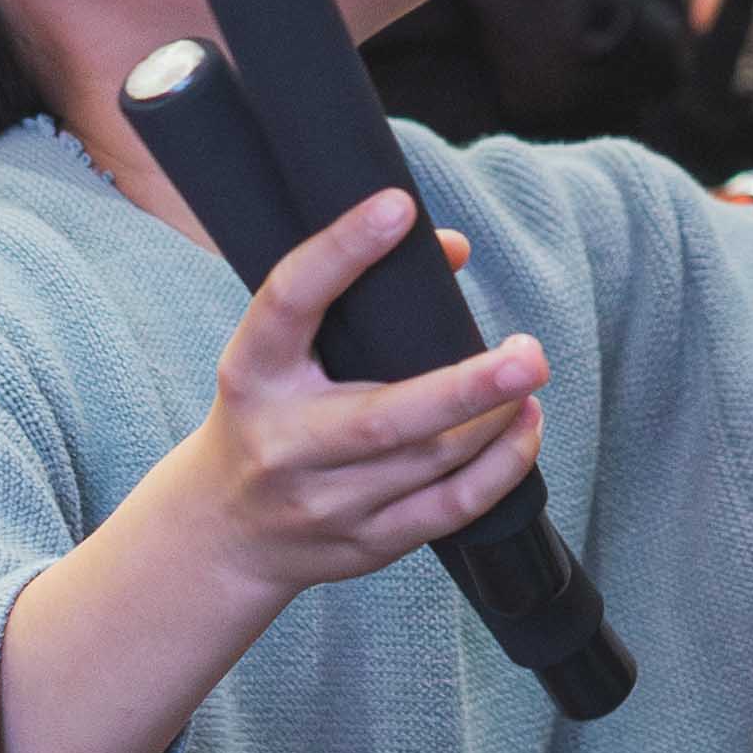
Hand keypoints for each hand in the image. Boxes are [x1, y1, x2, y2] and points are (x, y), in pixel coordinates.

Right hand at [183, 184, 547, 601]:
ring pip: (431, 464)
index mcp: (253, 375)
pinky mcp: (363, 545)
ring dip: (496, 420)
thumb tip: (452, 248)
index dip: (340, 250)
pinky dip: (500, 469)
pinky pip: (449, 510)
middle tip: (530, 354)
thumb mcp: (276, 354)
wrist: (222, 532)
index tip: (396, 207)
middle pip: (386, 419)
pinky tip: (523, 430)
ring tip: (529, 376)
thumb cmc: (267, 416)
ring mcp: (324, 502)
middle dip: (468, 387)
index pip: (289, 302)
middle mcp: (285, 443)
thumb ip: (350, 299)